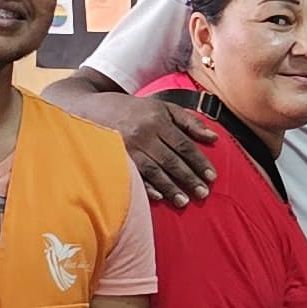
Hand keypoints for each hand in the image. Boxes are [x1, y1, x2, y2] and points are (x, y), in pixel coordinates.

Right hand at [61, 86, 220, 206]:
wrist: (92, 106)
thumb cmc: (135, 109)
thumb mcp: (163, 107)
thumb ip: (190, 121)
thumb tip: (214, 138)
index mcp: (158, 120)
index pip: (183, 144)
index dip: (199, 161)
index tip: (212, 177)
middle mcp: (144, 133)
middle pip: (171, 159)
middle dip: (189, 178)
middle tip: (203, 194)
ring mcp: (128, 146)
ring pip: (154, 170)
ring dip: (170, 187)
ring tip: (184, 201)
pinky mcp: (115, 156)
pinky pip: (134, 174)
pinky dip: (147, 186)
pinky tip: (159, 197)